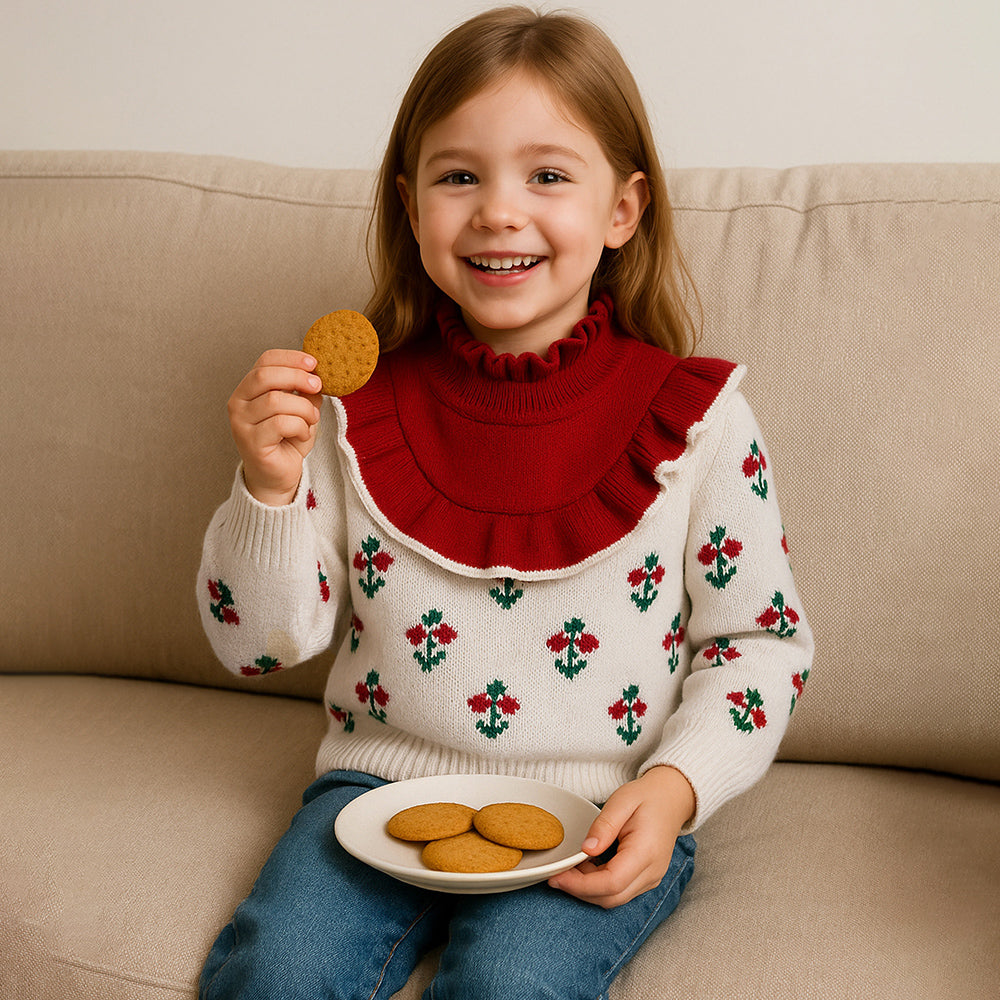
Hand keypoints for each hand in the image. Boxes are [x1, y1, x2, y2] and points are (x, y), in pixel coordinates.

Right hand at [227, 350, 322, 505]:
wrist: (279, 475)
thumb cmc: (288, 440)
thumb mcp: (301, 409)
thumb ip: (305, 391)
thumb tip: (317, 373)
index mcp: (248, 389)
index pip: (264, 361)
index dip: (290, 358)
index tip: (314, 363)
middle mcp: (238, 403)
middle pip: (266, 376)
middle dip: (297, 377)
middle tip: (318, 386)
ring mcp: (241, 423)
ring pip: (276, 400)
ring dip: (304, 409)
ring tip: (311, 421)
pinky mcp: (251, 442)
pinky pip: (281, 423)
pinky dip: (300, 427)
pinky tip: (302, 434)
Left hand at [548, 766, 694, 908]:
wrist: (671, 799)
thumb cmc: (646, 797)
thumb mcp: (621, 801)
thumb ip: (603, 826)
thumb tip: (586, 849)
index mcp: (646, 852)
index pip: (611, 882)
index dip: (580, 885)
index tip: (556, 877)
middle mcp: (651, 873)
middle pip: (611, 898)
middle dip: (579, 891)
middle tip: (555, 876)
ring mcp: (651, 879)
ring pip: (614, 899)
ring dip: (588, 889)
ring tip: (569, 869)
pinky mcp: (645, 880)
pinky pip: (619, 892)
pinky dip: (598, 886)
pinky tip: (585, 868)